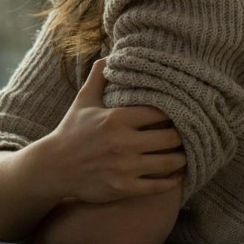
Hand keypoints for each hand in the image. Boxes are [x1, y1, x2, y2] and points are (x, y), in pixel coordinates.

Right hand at [32, 58, 185, 203]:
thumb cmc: (71, 131)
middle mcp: (123, 143)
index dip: (175, 113)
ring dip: (182, 158)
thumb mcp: (83, 101)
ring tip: (185, 154)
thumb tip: (111, 55)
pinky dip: (173, 180)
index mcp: (116, 119)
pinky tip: (176, 175)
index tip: (181, 114)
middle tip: (188, 135)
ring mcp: (125, 167)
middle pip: (171, 138)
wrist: (54, 167)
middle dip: (182, 136)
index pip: (161, 113)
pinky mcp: (125, 188)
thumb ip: (99, 77)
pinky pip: (160, 186)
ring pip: (170, 162)